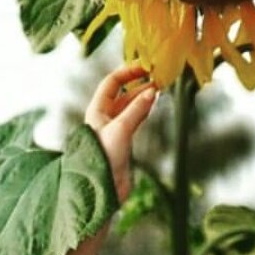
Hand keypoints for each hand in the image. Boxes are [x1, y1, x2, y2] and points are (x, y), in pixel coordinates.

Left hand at [84, 62, 158, 204]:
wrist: (102, 188)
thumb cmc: (104, 158)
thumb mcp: (121, 128)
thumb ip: (137, 109)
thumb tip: (152, 91)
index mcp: (96, 111)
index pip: (112, 82)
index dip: (128, 72)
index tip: (145, 66)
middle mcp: (103, 118)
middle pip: (122, 94)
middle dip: (138, 84)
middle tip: (157, 77)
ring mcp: (113, 130)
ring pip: (129, 107)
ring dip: (142, 97)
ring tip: (158, 88)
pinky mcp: (122, 143)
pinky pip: (133, 120)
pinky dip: (143, 111)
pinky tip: (152, 104)